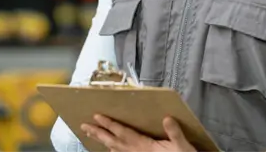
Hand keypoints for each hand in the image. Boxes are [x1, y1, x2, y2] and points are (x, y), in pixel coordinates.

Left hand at [80, 114, 196, 151]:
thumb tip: (167, 118)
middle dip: (98, 133)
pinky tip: (109, 150)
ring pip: (115, 150)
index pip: (123, 133)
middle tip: (83, 126)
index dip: (110, 124)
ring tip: (90, 135)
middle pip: (113, 142)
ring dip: (102, 141)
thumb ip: (175, 133)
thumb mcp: (182, 146)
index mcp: (145, 146)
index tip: (97, 116)